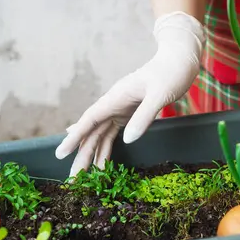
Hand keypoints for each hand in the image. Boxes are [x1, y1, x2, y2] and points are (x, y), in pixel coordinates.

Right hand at [55, 11, 203, 176]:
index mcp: (116, 97)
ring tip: (84, 178)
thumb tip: (127, 140)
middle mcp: (113, 104)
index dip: (74, 137)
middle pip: (91, 132)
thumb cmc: (170, 74)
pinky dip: (105, 149)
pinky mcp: (128, 114)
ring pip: (99, 135)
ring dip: (91, 155)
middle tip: (72, 179)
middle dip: (81, 154)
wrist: (179, 60)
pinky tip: (99, 163)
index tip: (61, 153)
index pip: (89, 120)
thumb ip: (145, 116)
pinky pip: (112, 134)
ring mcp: (119, 110)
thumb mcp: (160, 94)